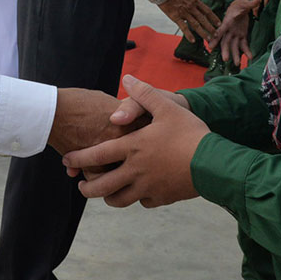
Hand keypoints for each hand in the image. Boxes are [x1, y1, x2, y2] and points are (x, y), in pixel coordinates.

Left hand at [62, 76, 207, 208]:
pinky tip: (139, 193)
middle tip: (81, 186)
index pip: (96, 156)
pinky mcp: (162, 198)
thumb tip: (128, 77)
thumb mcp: (167, 107)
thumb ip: (144, 94)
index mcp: (132, 147)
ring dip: (109, 197)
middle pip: (102, 187)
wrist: (213, 163)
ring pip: (120, 200)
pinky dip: (138, 198)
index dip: (78, 159)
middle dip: (87, 188)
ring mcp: (148, 187)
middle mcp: (135, 171)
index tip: (67, 160)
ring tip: (105, 193)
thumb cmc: (189, 133)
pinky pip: (143, 202)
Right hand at [158, 0, 219, 41]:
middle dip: (211, 27)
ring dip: (203, 33)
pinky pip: (183, 27)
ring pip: (196, 25)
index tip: (219, 24)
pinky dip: (189, 35)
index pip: (207, 11)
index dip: (214, 18)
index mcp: (195, 0)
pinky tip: (193, 41)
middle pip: (204, 19)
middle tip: (217, 34)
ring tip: (208, 39)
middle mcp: (191, 7)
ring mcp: (184, 12)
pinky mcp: (175, 17)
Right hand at [211, 1, 253, 66]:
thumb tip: (257, 0)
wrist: (240, 6)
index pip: (220, 30)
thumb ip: (251, 3)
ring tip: (237, 64)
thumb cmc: (240, 4)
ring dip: (235, 55)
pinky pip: (243, 45)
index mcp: (227, 21)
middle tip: (225, 59)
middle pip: (225, 41)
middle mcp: (229, 30)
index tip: (210, 45)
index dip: (215, 37)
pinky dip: (246, 51)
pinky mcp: (241, 36)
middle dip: (225, 50)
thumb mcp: (245, 3)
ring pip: (233, 46)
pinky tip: (250, 57)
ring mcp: (235, 34)